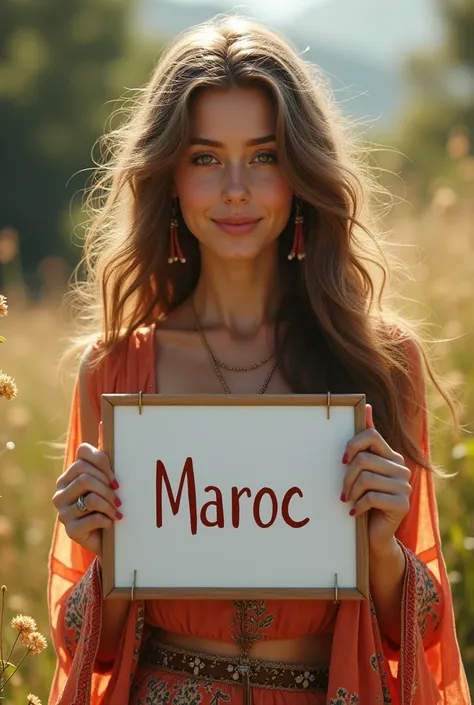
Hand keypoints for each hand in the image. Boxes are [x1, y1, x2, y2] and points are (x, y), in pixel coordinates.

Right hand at [52, 439, 121, 555]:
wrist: (105, 537)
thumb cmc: (107, 503)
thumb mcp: (106, 477)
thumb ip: (104, 454)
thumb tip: (105, 422)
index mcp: (69, 474)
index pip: (83, 453)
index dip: (103, 461)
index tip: (115, 477)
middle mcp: (61, 490)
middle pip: (86, 475)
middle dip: (108, 487)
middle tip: (118, 497)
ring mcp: (62, 510)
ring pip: (90, 496)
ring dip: (110, 504)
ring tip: (117, 511)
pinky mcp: (69, 530)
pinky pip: (93, 517)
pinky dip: (107, 520)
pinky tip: (110, 523)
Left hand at [341, 404, 410, 551]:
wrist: (376, 533)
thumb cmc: (365, 498)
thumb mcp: (363, 469)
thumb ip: (364, 441)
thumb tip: (366, 405)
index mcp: (392, 456)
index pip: (371, 435)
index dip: (352, 445)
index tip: (342, 461)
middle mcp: (401, 468)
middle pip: (363, 460)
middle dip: (347, 477)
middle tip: (342, 491)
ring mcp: (405, 486)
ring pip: (366, 479)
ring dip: (351, 493)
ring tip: (349, 501)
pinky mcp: (403, 504)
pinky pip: (371, 498)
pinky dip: (358, 506)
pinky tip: (355, 512)